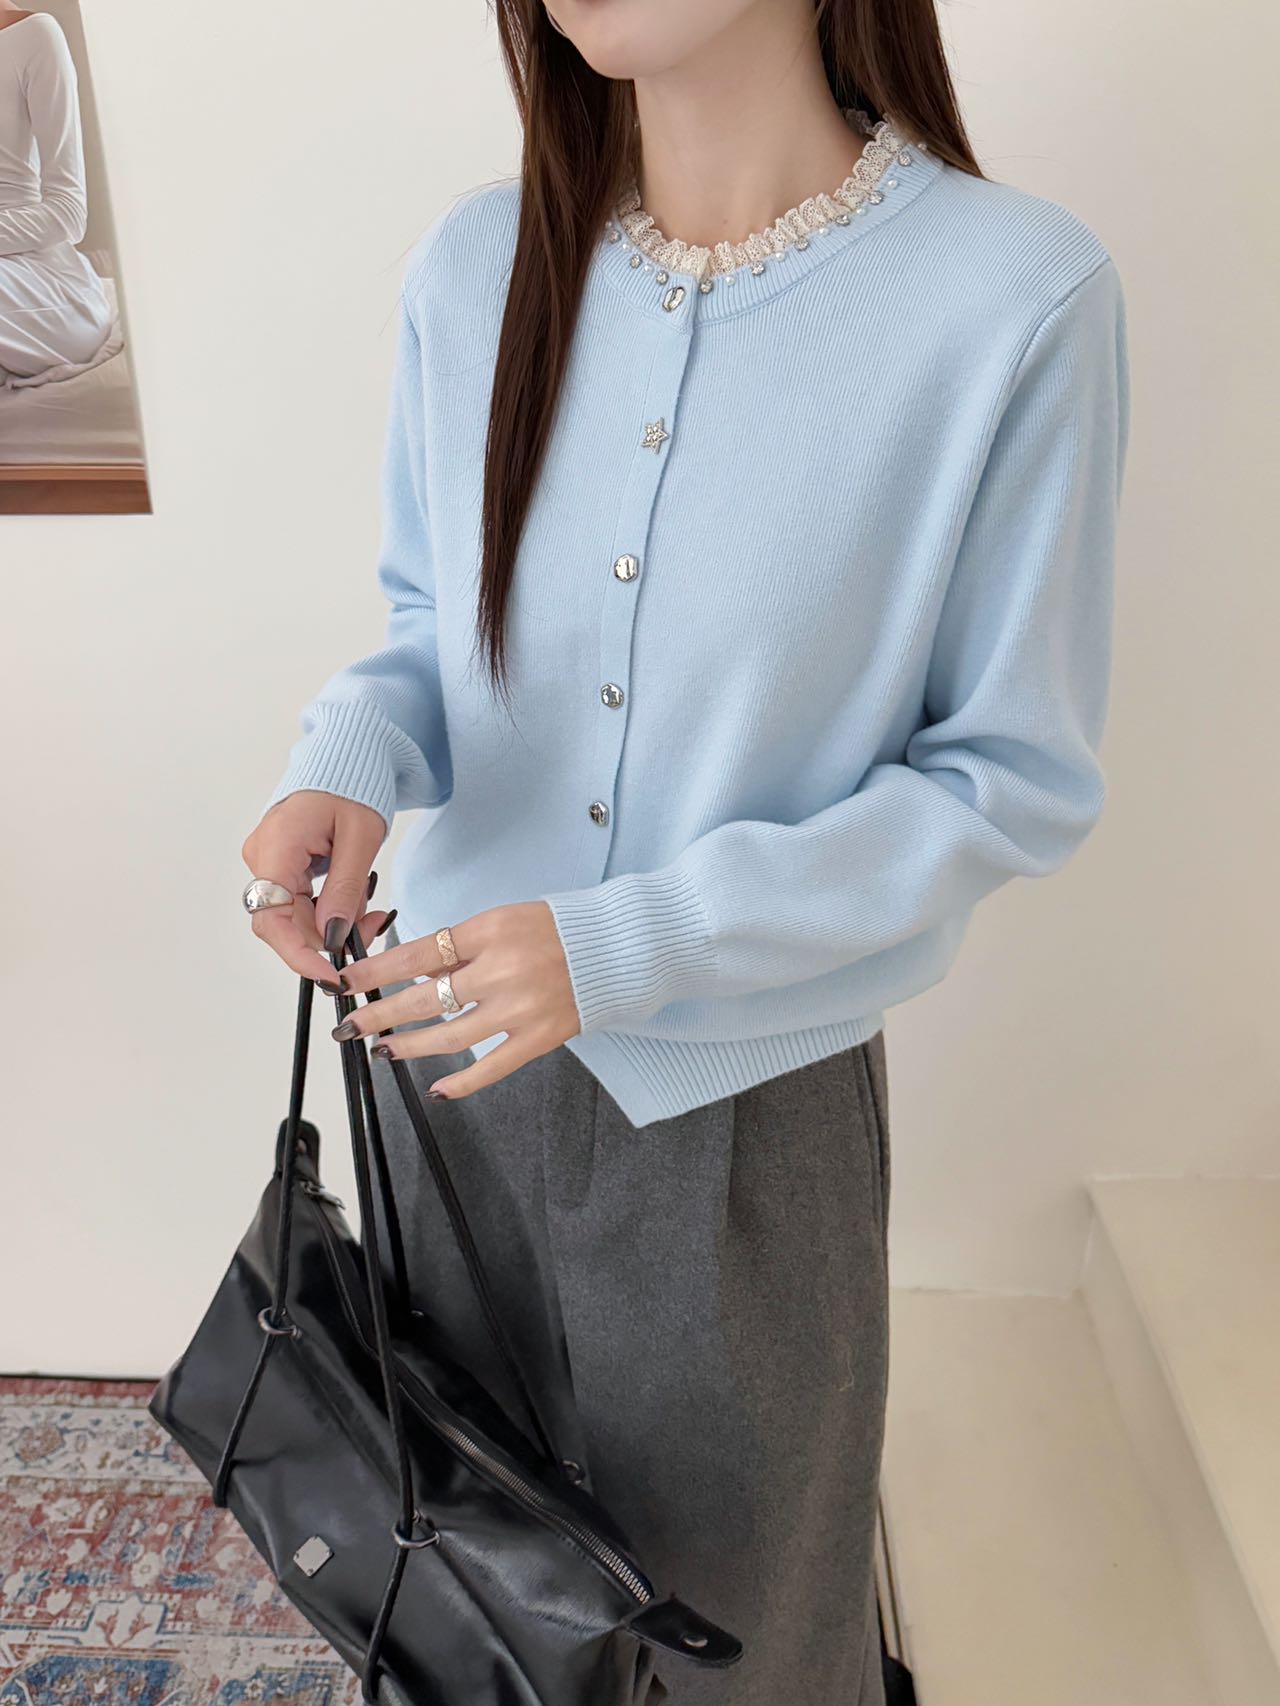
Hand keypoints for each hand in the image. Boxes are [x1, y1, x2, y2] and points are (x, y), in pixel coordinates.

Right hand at [241, 791, 393, 985]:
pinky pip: (300, 901)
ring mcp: (268, 860)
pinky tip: (355, 902)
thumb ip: (344, 890)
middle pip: (285, 924)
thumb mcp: (360, 839)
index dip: (300, 955)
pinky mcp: (280, 863)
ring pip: (295, 916)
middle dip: (328, 938)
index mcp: (276, 847)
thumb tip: (331, 936)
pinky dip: (328, 909)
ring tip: (371, 911)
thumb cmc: (353, 785)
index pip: (273, 920)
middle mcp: (262, 857)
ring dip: (332, 924)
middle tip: (373, 929)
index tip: (331, 975)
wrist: (347, 758)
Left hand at [331, 900, 580, 1098]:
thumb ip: (460, 948)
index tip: (348, 981)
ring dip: (410, 1046)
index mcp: (487, 932)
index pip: (417, 955)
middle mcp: (500, 970)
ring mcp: (519, 1008)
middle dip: (379, 1014)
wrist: (616, 947)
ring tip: (385, 1049)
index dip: (377, 972)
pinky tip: (436, 1090)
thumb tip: (418, 976)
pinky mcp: (538, 1037)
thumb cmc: (556, 929)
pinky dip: (461, 1083)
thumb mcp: (501, 921)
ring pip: (449, 1037)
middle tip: (349, 1026)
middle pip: (424, 999)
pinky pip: (491, 1067)